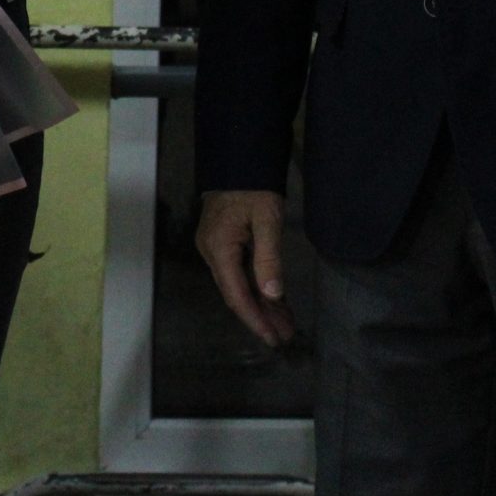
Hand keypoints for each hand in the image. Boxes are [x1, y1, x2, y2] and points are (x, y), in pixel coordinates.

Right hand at [196, 189, 296, 347]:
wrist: (239, 157)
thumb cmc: (254, 186)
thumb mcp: (266, 219)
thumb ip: (268, 258)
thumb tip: (273, 295)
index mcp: (218, 249)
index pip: (237, 295)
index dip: (256, 319)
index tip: (273, 338)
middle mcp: (211, 252)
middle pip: (236, 293)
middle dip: (261, 316)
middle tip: (285, 336)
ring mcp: (214, 248)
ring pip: (238, 285)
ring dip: (261, 304)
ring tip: (285, 323)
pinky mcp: (222, 242)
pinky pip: (239, 272)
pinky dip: (257, 286)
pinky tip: (275, 299)